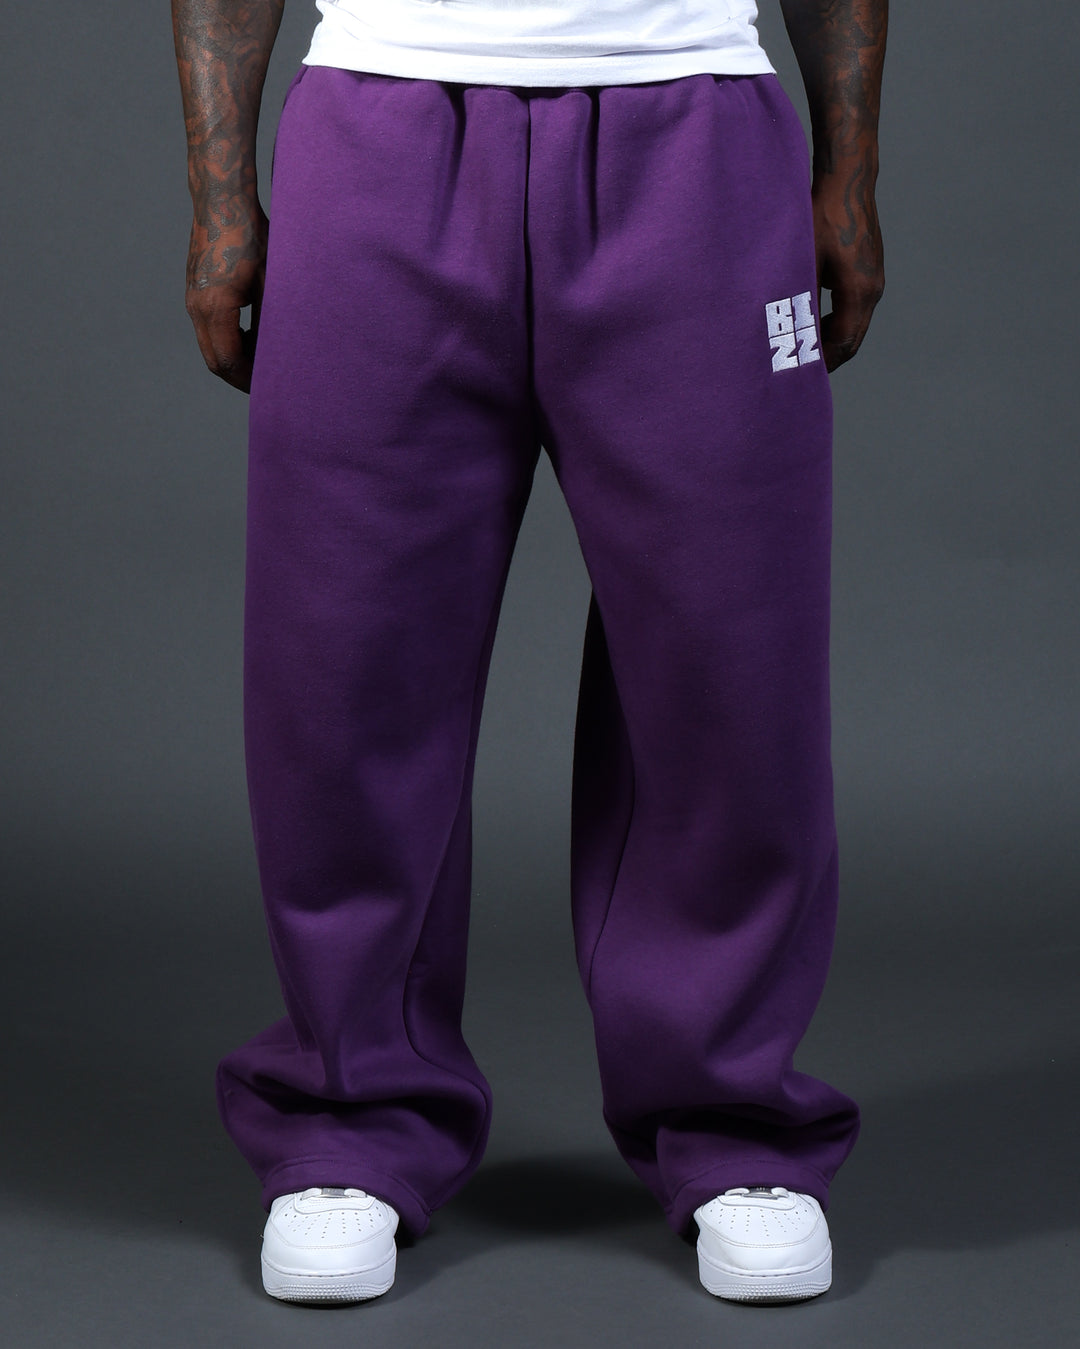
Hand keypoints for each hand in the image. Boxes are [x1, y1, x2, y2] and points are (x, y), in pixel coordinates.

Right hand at [184, 204, 268, 392]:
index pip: (229, 362)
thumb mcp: (272, 281)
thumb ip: (273, 319)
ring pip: (210, 346)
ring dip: (236, 357)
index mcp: (215, 307)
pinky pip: (208, 329)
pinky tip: (253, 334)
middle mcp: (197, 307)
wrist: (222, 201)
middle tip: (269, 381)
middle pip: (215, 361)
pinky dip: (229, 339)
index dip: (250, 380)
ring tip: (264, 356)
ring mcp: (192, 299)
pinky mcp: (194, 291)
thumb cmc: (252, 236)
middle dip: (241, 376)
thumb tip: (283, 352)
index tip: (271, 387)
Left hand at [812, 169, 883, 372]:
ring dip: (831, 338)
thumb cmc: (822, 217)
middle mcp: (873, 289)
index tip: (800, 374)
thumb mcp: (804, 261)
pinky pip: (855, 307)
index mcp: (859, 292)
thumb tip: (787, 332)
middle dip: (828, 357)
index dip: (822, 362)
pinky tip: (814, 319)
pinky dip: (837, 320)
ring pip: (854, 324)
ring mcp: (874, 279)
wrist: (847, 181)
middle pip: (852, 339)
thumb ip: (799, 299)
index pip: (843, 343)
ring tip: (805, 348)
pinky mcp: (870, 269)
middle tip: (801, 370)